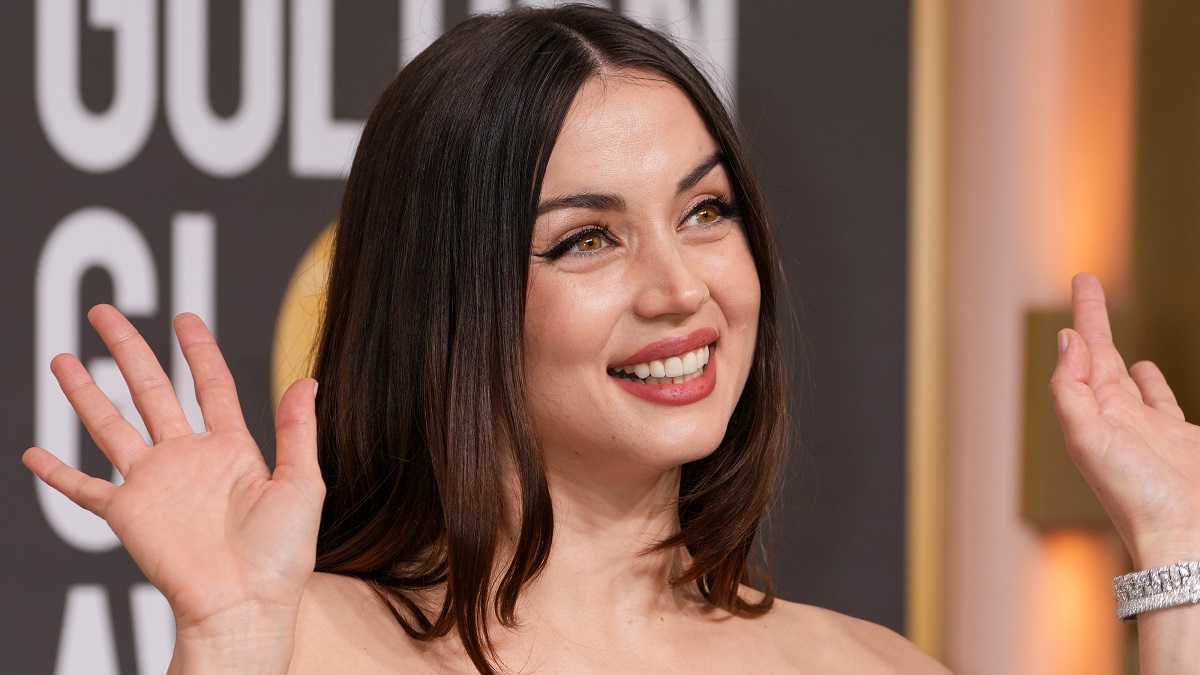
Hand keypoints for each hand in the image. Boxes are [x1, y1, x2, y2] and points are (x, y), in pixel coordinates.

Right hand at [22, 305, 323, 655]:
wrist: (245, 606)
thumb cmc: (282, 556)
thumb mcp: (302, 484)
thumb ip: (297, 431)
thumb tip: (307, 380)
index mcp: (232, 450)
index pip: (211, 386)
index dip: (198, 351)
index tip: (185, 320)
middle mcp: (188, 460)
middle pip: (151, 391)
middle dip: (128, 351)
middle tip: (105, 314)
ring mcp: (154, 484)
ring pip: (111, 426)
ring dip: (85, 393)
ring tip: (63, 359)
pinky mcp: (127, 514)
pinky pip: (84, 489)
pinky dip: (57, 473)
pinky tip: (34, 452)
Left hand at [1051, 273, 1199, 566]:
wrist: (1188, 538)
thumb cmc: (1137, 495)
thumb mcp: (1090, 439)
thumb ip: (1071, 390)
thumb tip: (1067, 341)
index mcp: (1095, 412)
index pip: (1085, 352)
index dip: (1084, 316)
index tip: (1081, 280)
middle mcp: (1117, 417)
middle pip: (1101, 358)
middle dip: (1094, 321)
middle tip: (1087, 283)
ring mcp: (1150, 430)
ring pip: (1130, 381)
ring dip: (1116, 356)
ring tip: (1106, 339)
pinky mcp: (1180, 441)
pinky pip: (1163, 402)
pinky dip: (1154, 384)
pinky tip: (1146, 372)